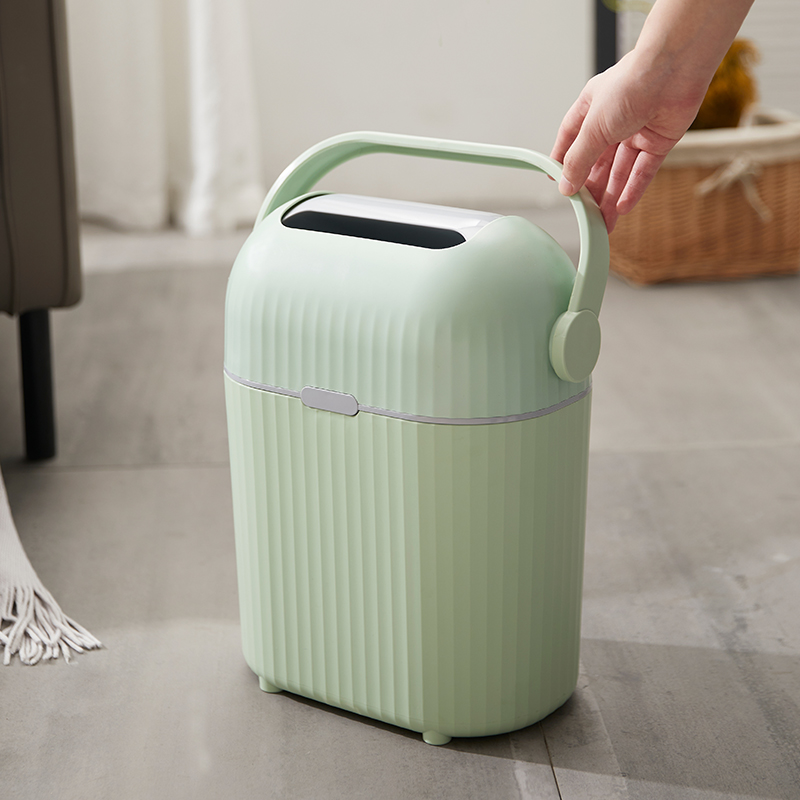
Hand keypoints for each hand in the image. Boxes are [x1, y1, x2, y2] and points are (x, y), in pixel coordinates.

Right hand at [550, 50, 706, 231]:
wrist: (674, 70)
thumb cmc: (631, 85)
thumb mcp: (592, 128)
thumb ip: (578, 160)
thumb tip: (565, 186)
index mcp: (590, 108)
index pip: (570, 140)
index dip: (563, 162)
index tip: (558, 184)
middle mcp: (612, 120)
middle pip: (597, 162)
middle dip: (590, 189)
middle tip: (584, 214)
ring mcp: (636, 131)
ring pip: (619, 171)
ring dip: (610, 196)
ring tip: (602, 222)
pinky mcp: (658, 140)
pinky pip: (642, 170)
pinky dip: (632, 189)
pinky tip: (622, 207)